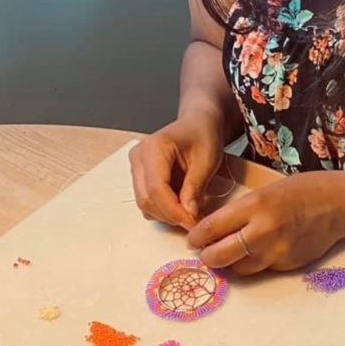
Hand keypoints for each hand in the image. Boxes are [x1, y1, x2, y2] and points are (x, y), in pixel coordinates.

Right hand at [130, 114, 223, 229]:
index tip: (192, 222)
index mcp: (154, 147)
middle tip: (194, 220)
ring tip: (190, 210)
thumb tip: (188, 214)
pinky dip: (163, 209)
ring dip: (167, 214)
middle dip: (170, 215)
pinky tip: (181, 203)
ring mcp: (136, 166)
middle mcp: (139, 156)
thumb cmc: (203, 134)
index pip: (156, 188)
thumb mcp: (208, 159)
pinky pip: (147, 200)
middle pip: (146, 198)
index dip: (174, 211)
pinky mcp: (139, 175)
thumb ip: (195, 187)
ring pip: (144, 203)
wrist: (198, 123)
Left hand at [186, 171, 344, 273]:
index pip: (212, 227)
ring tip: (229, 253)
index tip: (192, 239)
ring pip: (238, 268)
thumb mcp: (264, 191)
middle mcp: (263, 230)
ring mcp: (277, 251)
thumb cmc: (299, 191)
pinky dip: (253, 263)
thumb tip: (212, 230)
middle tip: (204, 252)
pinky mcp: (288, 265)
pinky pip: (260, 269)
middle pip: (219, 255)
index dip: (196, 237)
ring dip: (229, 263)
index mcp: (254, 205)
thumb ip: (240, 212)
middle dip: (207, 256)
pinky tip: (256, 252)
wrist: (337, 204)